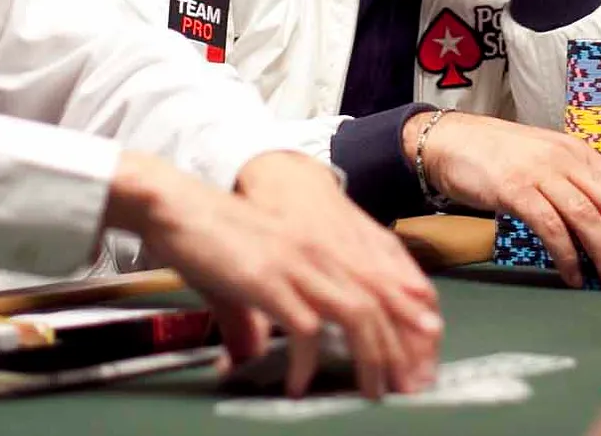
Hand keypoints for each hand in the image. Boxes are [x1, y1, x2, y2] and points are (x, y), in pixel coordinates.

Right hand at [105, 151, 441, 398]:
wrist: (178, 207)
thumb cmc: (211, 238)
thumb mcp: (250, 277)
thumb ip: (256, 316)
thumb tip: (250, 352)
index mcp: (326, 246)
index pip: (386, 283)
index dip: (410, 319)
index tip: (422, 355)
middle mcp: (323, 252)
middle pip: (383, 302)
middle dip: (404, 348)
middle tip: (412, 385)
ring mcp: (300, 265)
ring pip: (358, 314)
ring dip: (372, 358)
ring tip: (374, 392)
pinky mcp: (271, 280)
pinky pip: (306, 329)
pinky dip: (308, 362)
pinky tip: (299, 385)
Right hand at [405, 111, 600, 290]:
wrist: (449, 141)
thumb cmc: (497, 156)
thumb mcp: (545, 160)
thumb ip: (572, 183)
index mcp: (579, 151)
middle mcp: (566, 159)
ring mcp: (541, 173)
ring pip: (588, 218)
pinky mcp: (516, 190)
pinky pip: (552, 228)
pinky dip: (567, 256)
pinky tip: (573, 276)